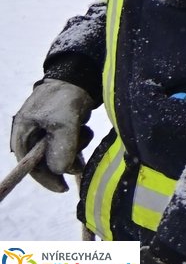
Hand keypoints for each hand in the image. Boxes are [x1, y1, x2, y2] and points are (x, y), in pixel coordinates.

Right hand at [10, 77, 93, 192]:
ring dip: (74, 149)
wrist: (79, 75)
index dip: (45, 178)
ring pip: (60, 154)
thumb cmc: (66, 95)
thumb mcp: (64, 122)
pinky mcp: (60, 129)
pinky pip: (69, 145)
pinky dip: (78, 142)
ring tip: (82, 132)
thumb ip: (62, 147)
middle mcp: (31, 136)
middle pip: (45, 162)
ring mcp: (45, 133)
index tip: (62, 188)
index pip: (29, 165)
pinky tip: (84, 129)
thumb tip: (60, 171)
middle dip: (64, 162)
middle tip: (80, 164)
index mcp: (23, 133)